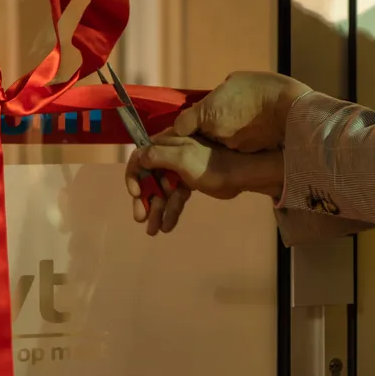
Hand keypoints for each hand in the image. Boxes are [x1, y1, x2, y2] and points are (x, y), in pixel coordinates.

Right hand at [125, 129, 284, 234]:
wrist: (240, 175)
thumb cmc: (211, 164)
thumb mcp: (183, 157)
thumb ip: (158, 156)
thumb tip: (137, 156)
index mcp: (167, 144)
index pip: (140, 157)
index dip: (134, 175)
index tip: (135, 193)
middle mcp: (169, 156)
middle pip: (149, 178)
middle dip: (143, 199)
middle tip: (140, 218)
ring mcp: (179, 170)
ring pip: (161, 191)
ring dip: (156, 210)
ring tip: (152, 231)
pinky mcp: (189, 183)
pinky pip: (175, 198)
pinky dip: (171, 211)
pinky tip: (167, 227)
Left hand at [173, 71, 311, 151]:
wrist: (291, 109)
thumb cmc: (262, 88)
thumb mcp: (235, 81)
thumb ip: (219, 94)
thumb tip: (217, 97)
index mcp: (206, 113)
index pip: (180, 127)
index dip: (185, 125)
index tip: (190, 122)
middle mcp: (214, 134)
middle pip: (202, 136)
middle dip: (208, 129)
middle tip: (223, 117)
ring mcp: (231, 147)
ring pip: (221, 143)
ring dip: (227, 135)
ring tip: (244, 122)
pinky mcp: (247, 155)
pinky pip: (238, 148)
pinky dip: (243, 142)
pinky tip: (255, 131)